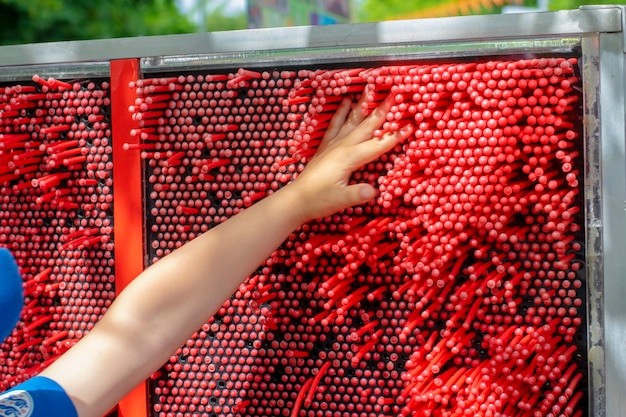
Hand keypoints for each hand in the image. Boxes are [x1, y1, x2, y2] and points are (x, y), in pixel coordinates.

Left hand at [288, 92, 413, 222]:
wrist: (296, 200)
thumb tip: (375, 190)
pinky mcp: (325, 147)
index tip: (410, 126)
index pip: (377, 145)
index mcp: (349, 158)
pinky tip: (345, 101)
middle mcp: (342, 146)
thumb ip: (358, 194)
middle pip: (366, 125)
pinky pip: (335, 124)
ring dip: (362, 105)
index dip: (394, 136)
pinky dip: (341, 112)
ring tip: (370, 89)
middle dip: (381, 110)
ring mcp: (332, 145)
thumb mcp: (341, 200)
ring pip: (351, 120)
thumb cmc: (319, 201)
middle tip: (393, 94)